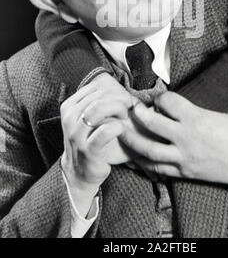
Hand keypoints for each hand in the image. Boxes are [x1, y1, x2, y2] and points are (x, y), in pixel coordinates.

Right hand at [61, 77, 136, 215]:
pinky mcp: (88, 150)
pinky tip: (122, 129)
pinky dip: (118, 126)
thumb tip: (121, 84)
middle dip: (119, 97)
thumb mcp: (89, 117)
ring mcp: (76, 135)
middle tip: (129, 105)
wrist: (80, 172)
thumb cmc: (91, 140)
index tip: (125, 96)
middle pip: (98, 96)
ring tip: (125, 115)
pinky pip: (105, 131)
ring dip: (118, 109)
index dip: (115, 88)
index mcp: (69, 106)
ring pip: (98, 109)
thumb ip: (100, 101)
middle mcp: (69, 118)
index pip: (95, 87)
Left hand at [120, 92, 227, 189]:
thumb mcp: (212, 115)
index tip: (157, 97)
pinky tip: (134, 155)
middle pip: (152, 124)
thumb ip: (189, 112)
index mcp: (196, 118)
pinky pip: (157, 168)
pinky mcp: (184, 173)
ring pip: (149, 149)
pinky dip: (143, 161)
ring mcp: (183, 157)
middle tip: (132, 109)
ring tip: (123, 131)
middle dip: (138, 115)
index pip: (168, 101)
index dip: (160, 97)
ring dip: (132, 140)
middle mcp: (186, 137)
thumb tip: (168, 108)